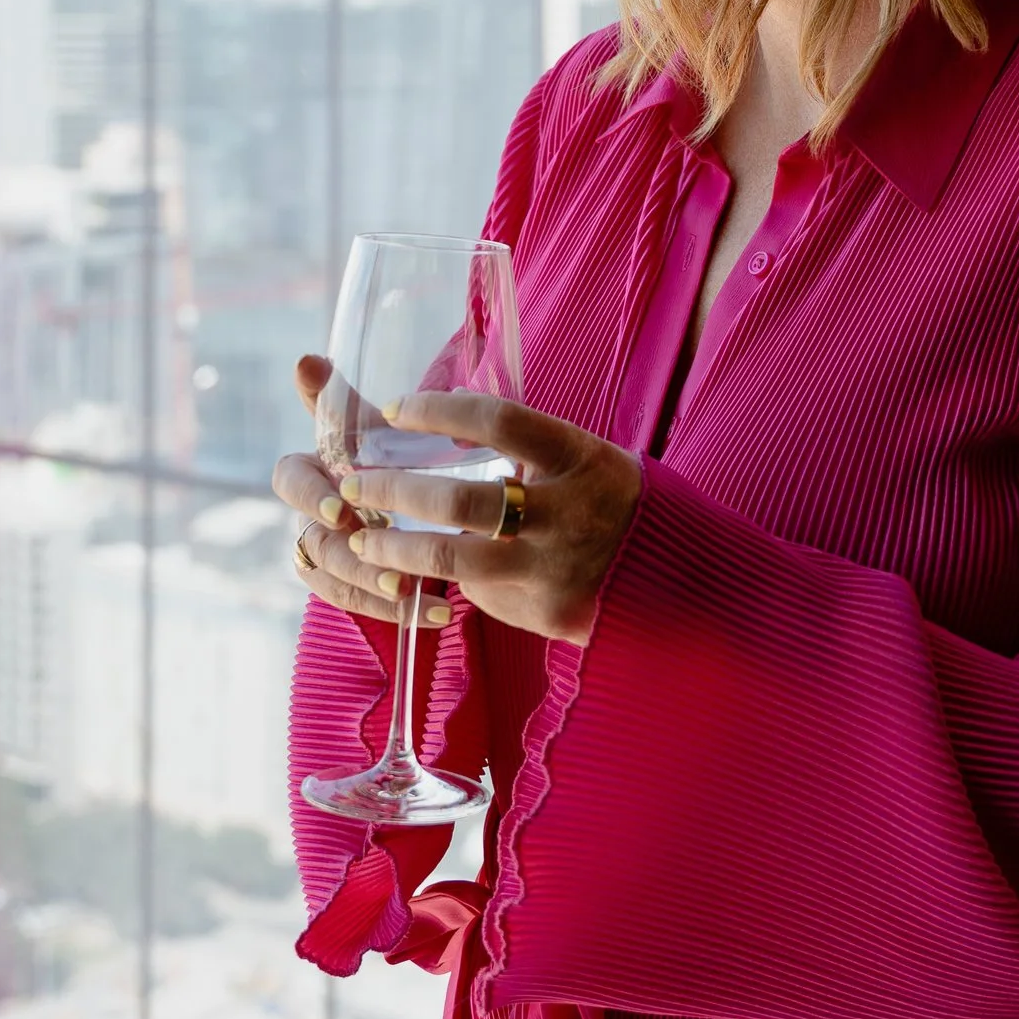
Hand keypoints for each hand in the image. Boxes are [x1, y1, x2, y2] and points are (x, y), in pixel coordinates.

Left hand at [271, 355, 640, 646]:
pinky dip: (454, 579)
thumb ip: (520, 446)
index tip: (394, 409)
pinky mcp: (545, 610)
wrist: (666, 574)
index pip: (499, 420)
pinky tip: (436, 574)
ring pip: (452, 558)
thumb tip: (434, 419)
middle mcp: (567, 511)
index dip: (439, 411)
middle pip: (460, 499)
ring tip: (361, 540)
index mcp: (578, 457)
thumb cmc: (605, 498)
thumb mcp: (580, 456)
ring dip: (394, 548)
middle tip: (351, 484)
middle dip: (392, 490)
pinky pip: (481, 591)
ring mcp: (555, 566)